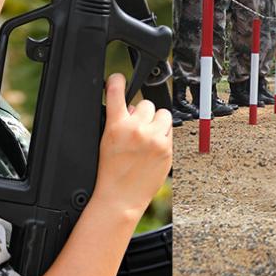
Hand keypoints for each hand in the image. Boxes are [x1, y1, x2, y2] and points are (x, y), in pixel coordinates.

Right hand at [93, 74, 172, 212]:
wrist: (120, 197)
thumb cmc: (110, 172)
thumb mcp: (106, 141)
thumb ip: (120, 122)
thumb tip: (133, 109)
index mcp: (116, 125)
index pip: (115, 92)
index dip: (116, 81)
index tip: (118, 77)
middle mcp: (136, 129)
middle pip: (145, 104)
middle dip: (142, 114)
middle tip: (137, 130)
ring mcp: (153, 138)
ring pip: (162, 114)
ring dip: (156, 122)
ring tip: (148, 137)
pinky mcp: (167, 148)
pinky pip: (170, 131)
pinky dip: (163, 136)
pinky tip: (153, 149)